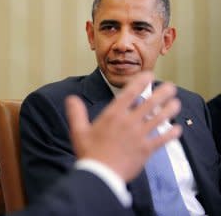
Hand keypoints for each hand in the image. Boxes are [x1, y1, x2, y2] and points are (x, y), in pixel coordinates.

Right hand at [66, 71, 181, 181]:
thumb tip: (71, 98)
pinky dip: (171, 134)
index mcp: (112, 115)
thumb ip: (76, 112)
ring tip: (176, 103)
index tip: (149, 75)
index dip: (140, 82)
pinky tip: (177, 129)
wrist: (100, 174)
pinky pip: (162, 140)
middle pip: (149, 104)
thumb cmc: (88, 153)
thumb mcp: (78, 131)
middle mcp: (128, 122)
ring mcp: (139, 136)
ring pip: (158, 119)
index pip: (129, 94)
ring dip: (169, 110)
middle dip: (162, 94)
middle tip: (171, 87)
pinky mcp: (146, 150)